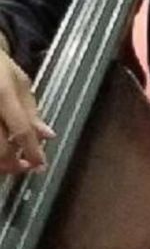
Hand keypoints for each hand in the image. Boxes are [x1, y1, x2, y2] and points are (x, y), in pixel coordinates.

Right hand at [0, 44, 53, 173]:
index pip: (22, 130)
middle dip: (14, 163)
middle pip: (1, 148)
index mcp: (3, 95)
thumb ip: (32, 111)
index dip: (33, 151)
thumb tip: (47, 136)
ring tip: (12, 162)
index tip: (40, 164)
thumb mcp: (21, 82)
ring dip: (2, 162)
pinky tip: (3, 151)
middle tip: (26, 166)